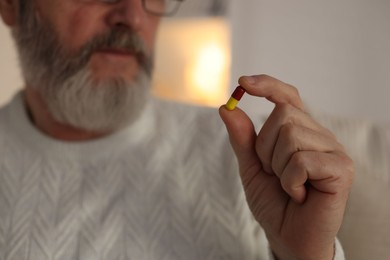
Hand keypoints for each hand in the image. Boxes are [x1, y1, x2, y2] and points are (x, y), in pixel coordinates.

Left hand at [219, 75, 353, 259]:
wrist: (288, 237)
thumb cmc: (274, 202)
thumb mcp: (250, 167)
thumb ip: (242, 138)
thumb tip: (226, 107)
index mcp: (300, 131)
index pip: (287, 96)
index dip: (267, 85)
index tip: (242, 82)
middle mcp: (319, 135)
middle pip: (283, 114)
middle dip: (265, 148)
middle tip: (275, 174)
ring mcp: (333, 150)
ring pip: (290, 135)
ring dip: (277, 167)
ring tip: (290, 186)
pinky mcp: (341, 168)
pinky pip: (301, 160)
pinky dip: (290, 182)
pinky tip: (300, 195)